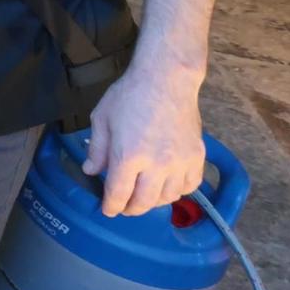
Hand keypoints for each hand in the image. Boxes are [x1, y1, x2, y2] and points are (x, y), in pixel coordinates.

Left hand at [82, 57, 206, 217]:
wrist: (166, 79)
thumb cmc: (129, 95)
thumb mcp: (102, 118)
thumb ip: (97, 149)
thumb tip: (92, 171)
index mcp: (129, 155)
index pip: (119, 194)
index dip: (112, 206)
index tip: (108, 210)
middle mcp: (157, 164)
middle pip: (144, 202)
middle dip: (131, 209)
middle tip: (124, 207)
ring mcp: (180, 162)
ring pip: (168, 198)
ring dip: (154, 202)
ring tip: (145, 195)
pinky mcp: (197, 156)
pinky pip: (190, 185)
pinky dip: (178, 191)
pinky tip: (167, 184)